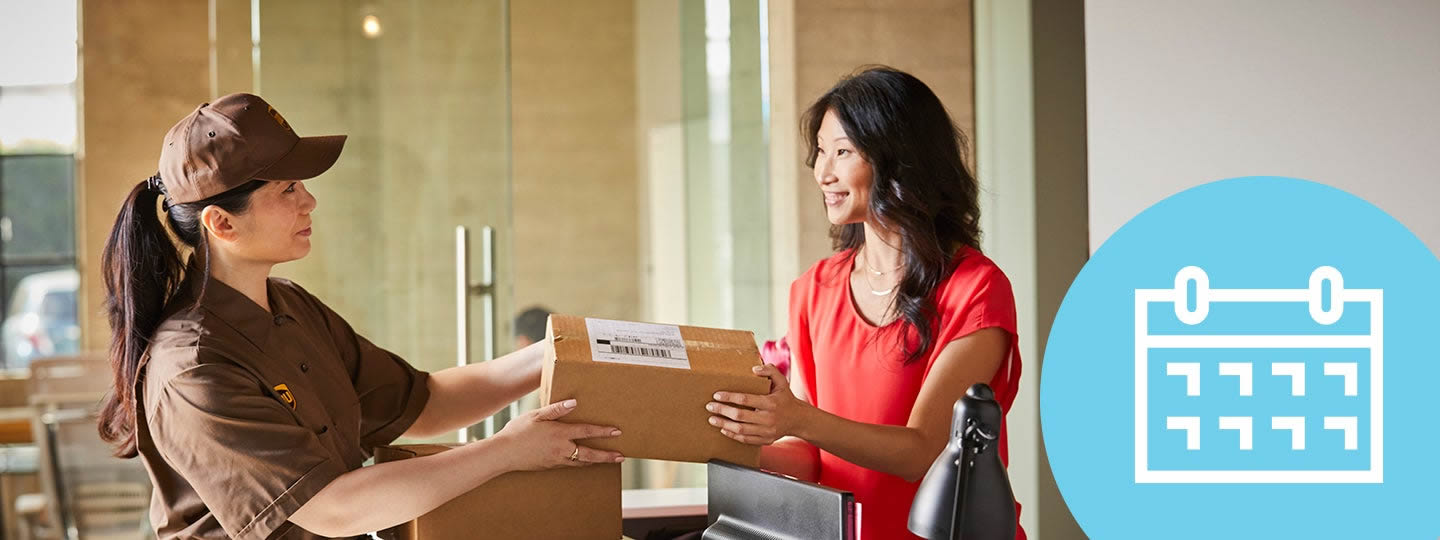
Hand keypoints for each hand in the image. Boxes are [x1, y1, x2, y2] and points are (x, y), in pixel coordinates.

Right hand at [492, 399, 623, 470]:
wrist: (504, 454)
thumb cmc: (518, 431)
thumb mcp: (536, 415)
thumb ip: (556, 409)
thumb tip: (574, 403)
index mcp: (560, 433)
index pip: (587, 431)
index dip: (603, 431)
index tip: (616, 431)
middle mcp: (561, 448)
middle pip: (589, 454)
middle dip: (607, 455)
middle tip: (621, 456)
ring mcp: (557, 460)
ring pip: (581, 462)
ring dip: (596, 461)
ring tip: (608, 460)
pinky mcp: (551, 466)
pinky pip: (571, 465)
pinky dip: (582, 463)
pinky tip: (584, 461)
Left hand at [708, 364, 812, 445]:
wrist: (798, 419)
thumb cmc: (786, 398)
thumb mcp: (781, 381)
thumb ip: (770, 371)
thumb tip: (754, 369)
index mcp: (771, 403)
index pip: (746, 399)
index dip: (729, 397)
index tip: (717, 395)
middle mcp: (769, 418)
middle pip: (740, 416)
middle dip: (722, 411)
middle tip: (710, 407)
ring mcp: (767, 431)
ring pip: (740, 430)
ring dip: (724, 425)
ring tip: (712, 419)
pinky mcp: (766, 440)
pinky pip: (746, 440)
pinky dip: (733, 435)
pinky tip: (724, 429)